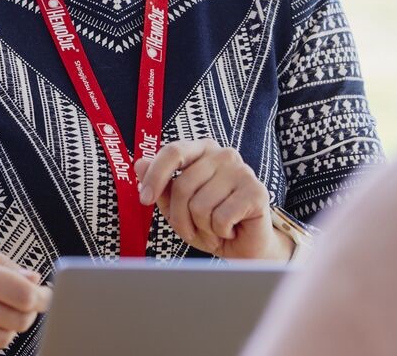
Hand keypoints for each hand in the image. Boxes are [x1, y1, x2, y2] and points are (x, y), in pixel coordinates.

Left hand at [135, 139, 290, 260]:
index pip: (173, 152)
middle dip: (181, 218)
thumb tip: (139, 164)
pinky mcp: (256, 192)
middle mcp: (223, 154)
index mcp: (202, 150)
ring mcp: (242, 171)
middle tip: (191, 231)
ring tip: (215, 229)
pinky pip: (221, 218)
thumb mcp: (176, 207)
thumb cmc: (210, 223)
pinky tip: (231, 230)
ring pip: (200, 206)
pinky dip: (221, 232)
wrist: (245, 246)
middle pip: (183, 185)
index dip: (155, 176)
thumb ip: (160, 185)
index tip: (144, 200)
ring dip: (203, 228)